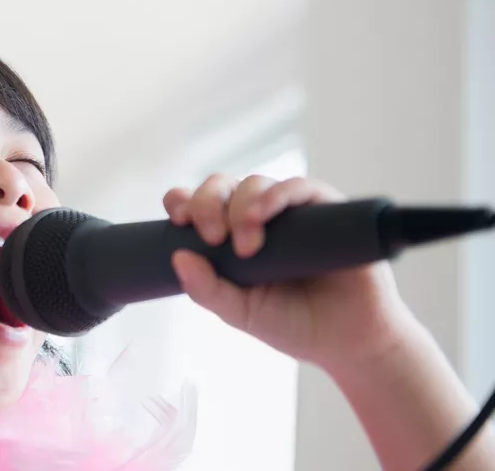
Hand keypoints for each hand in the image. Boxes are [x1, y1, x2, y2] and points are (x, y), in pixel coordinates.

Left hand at [164, 175, 419, 371]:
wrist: (349, 341)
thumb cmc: (293, 324)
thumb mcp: (240, 312)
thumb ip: (207, 290)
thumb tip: (178, 257)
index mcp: (230, 237)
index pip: (198, 204)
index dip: (183, 202)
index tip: (178, 220)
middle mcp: (259, 218)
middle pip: (222, 187)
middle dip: (207, 203)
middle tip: (212, 238)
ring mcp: (292, 212)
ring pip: (256, 183)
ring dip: (242, 205)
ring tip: (245, 245)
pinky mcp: (326, 209)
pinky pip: (299, 187)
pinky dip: (276, 195)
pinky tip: (262, 216)